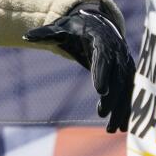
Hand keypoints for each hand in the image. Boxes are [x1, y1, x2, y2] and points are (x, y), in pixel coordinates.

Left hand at [24, 2, 134, 132]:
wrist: (97, 26)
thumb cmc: (76, 29)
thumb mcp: (60, 29)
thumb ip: (45, 34)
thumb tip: (26, 36)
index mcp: (101, 40)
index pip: (103, 57)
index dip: (102, 74)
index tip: (100, 91)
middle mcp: (118, 52)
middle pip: (118, 77)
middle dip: (113, 97)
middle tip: (102, 114)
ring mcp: (125, 63)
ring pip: (126, 88)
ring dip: (122, 109)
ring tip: (112, 129)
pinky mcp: (127, 74)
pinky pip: (129, 93)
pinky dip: (127, 109)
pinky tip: (122, 127)